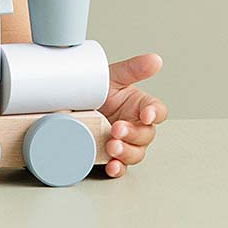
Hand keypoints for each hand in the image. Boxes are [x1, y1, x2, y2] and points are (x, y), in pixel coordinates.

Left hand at [98, 52, 166, 177]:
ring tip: (112, 146)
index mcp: (140, 106)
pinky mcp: (111, 155)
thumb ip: (133, 69)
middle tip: (117, 128)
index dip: (154, 113)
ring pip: (135, 153)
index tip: (146, 114)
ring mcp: (124, 142)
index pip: (157, 111)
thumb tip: (155, 59)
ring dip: (126, 152)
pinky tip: (111, 166)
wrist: (70, 104)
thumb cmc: (97, 91)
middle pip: (146, 135)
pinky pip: (119, 166)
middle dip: (133, 133)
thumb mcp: (113, 77)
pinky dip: (117, 168)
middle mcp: (135, 126)